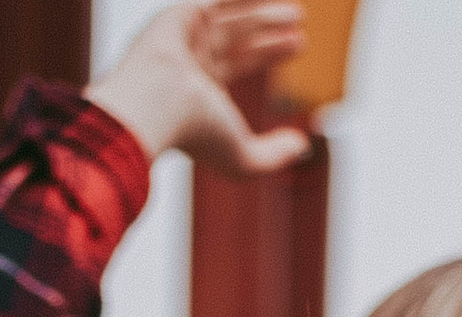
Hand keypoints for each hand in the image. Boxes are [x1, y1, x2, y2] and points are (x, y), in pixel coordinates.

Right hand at [89, 3, 311, 174]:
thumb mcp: (244, 158)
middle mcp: (192, 62)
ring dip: (261, 10)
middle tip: (298, 21)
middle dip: (268, 29)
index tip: (298, 44)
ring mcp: (184, 37)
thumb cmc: (197, 135)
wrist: (158, 106)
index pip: (240, 63)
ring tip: (295, 10)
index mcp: (202, 92)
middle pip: (237, 37)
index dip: (270, 52)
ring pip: (229, 16)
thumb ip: (274, 155)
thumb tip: (302, 145)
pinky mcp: (179, 15)